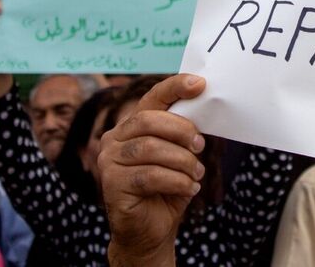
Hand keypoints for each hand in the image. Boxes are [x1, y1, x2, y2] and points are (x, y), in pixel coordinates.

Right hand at [99, 74, 206, 266]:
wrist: (150, 230)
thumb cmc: (167, 187)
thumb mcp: (179, 155)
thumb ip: (184, 132)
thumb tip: (206, 105)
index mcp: (132, 125)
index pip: (152, 98)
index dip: (175, 87)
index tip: (200, 83)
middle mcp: (114, 138)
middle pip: (149, 120)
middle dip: (182, 131)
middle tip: (200, 147)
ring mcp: (108, 161)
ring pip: (151, 149)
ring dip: (182, 161)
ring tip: (196, 174)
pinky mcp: (111, 184)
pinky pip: (150, 175)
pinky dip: (177, 181)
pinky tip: (189, 189)